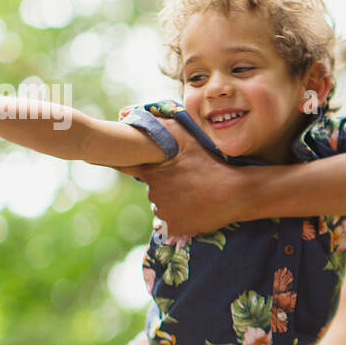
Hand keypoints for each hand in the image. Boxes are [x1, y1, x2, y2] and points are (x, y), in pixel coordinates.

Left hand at [116, 136, 270, 235]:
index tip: (109, 162)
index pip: (127, 167)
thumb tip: (151, 118)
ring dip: (172, 205)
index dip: (122, 165)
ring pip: (161, 208)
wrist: (236, 192)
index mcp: (154, 172)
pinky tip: (193, 211)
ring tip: (194, 199)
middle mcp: (154, 192)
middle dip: (165, 188)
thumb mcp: (192, 143)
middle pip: (152, 190)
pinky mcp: (172, 227)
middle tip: (187, 185)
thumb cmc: (215, 166)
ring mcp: (163, 211)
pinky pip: (167, 225)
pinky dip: (178, 221)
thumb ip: (170, 132)